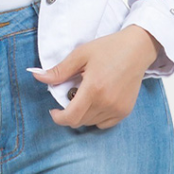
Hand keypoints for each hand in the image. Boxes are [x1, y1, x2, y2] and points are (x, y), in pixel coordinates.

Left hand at [29, 25, 161, 129]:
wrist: (137, 49)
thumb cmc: (108, 49)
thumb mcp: (80, 55)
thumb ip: (59, 71)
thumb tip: (37, 76)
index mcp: (94, 89)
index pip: (71, 117)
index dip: (58, 118)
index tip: (53, 111)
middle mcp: (107, 103)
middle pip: (79, 121)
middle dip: (69, 112)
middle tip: (70, 93)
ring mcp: (118, 109)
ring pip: (91, 122)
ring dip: (82, 114)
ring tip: (84, 93)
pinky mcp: (125, 111)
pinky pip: (104, 124)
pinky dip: (95, 117)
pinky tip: (95, 101)